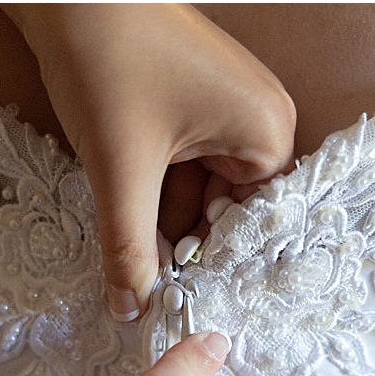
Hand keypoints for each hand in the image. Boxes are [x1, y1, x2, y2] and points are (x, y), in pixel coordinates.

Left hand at [2, 4, 295, 320]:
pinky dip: (152, 192)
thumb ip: (128, 249)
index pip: (253, 223)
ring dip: (160, 222)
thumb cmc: (108, 64)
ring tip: (129, 261)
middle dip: (181, 245)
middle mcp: (256, 119)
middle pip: (224, 209)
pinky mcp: (189, 102)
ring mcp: (222, 108)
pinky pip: (179, 165)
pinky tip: (124, 221)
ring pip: (195, 191)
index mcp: (265, 131)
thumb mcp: (120, 170)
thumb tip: (132, 311)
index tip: (182, 304)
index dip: (213, 265)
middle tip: (147, 293)